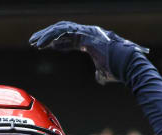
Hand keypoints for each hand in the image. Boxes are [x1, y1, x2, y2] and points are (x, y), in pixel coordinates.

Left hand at [29, 21, 147, 84]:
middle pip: (62, 31)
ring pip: (61, 28)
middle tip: (33, 42)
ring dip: (46, 35)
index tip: (43, 47)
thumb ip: (100, 74)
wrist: (128, 66)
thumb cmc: (118, 70)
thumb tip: (100, 79)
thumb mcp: (105, 73)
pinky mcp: (85, 33)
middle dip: (47, 35)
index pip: (69, 38)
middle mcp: (88, 33)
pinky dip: (51, 36)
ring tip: (34, 42)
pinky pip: (64, 31)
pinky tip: (42, 44)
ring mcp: (87, 31)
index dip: (56, 42)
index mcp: (90, 40)